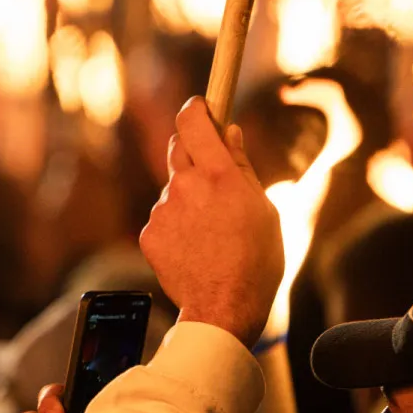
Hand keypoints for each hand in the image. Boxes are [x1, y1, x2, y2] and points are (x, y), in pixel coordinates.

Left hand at [138, 97, 284, 347]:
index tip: (200, 105)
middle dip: (194, 153)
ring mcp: (163, 210)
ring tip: (211, 231)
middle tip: (213, 174)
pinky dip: (175, 225)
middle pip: (178, 150)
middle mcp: (186, 186)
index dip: (195, 109)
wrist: (225, 306)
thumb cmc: (256, 259)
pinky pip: (163, 217)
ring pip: (173, 189)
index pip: (194, 122)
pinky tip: (194, 246)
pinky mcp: (148, 233)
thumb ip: (241, 166)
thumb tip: (230, 132)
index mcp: (219, 175)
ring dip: (188, 198)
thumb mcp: (264, 208)